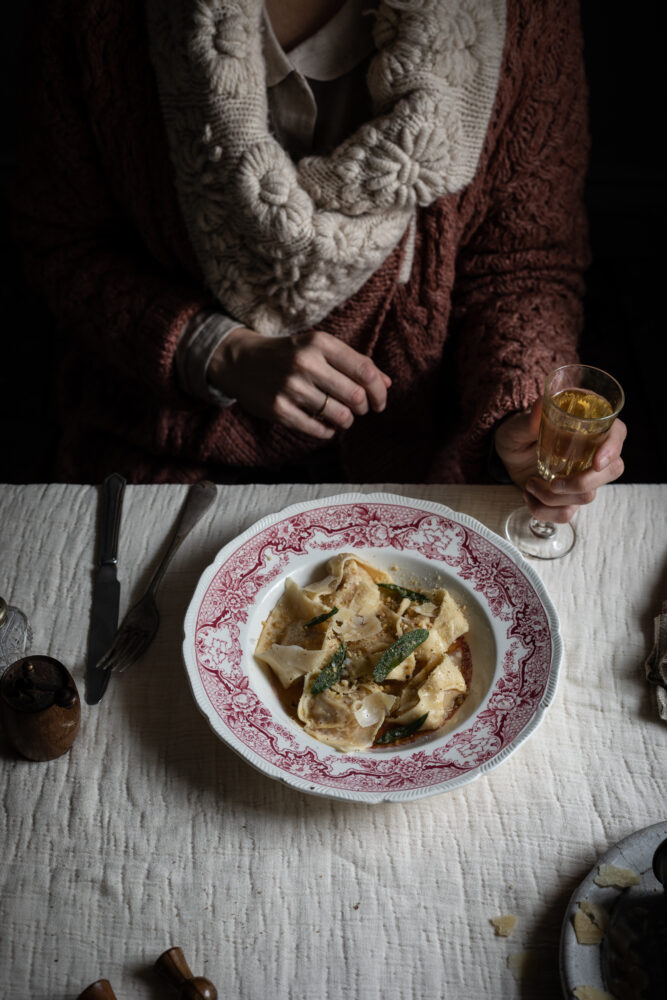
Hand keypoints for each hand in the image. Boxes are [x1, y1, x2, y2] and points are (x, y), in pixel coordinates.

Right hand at [207, 327, 390, 439]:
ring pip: (340, 415)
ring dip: (346, 421)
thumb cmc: (289, 354)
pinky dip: (328, 432)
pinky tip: (325, 425)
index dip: (380, 391)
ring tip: (341, 417)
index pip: (364, 370)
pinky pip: (318, 430)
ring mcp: (291, 388)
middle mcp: (305, 363)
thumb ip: (353, 363)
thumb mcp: (319, 348)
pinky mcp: (279, 410)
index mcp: (319, 343)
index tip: (380, 401)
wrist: (241, 361)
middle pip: (355, 396)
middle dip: (364, 408)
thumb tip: (387, 383)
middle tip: (358, 409)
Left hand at [494, 399, 626, 522]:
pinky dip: (545, 511)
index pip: (617, 434)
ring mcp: (584, 477)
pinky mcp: (570, 497)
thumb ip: (528, 420)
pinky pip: (567, 513)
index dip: (612, 449)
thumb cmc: (517, 433)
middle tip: (553, 483)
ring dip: (553, 497)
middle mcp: (593, 453)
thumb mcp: (518, 425)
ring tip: (529, 484)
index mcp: (591, 426)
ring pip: (587, 496)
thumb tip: (540, 404)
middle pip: (612, 471)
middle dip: (583, 483)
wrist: (507, 455)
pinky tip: (529, 496)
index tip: (597, 463)